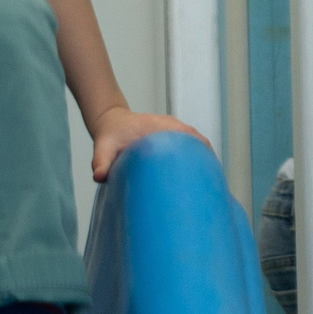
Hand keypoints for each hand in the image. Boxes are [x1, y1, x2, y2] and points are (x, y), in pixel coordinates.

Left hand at [88, 103, 206, 182]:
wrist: (111, 125)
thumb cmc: (108, 137)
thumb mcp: (103, 148)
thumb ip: (101, 161)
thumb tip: (99, 176)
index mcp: (160, 127)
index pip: (190, 136)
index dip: (201, 150)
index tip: (210, 168)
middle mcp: (172, 128)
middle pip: (199, 143)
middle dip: (208, 162)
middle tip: (213, 186)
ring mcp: (176, 135)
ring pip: (199, 147)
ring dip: (206, 164)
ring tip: (212, 188)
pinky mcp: (175, 143)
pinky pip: (193, 151)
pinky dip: (200, 163)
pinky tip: (203, 182)